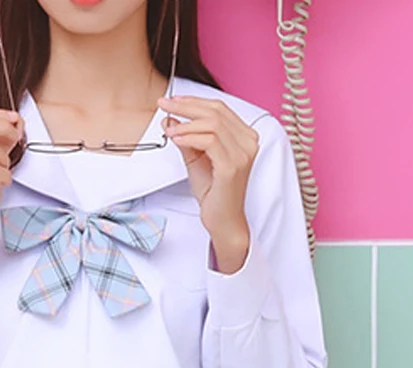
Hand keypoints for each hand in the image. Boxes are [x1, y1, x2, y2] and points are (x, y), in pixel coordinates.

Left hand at [159, 96, 258, 272]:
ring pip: (212, 123)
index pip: (219, 108)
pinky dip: (189, 137)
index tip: (171, 101)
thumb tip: (170, 118)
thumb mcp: (196, 159)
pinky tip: (176, 138)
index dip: (193, 101)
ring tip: (168, 129)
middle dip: (186, 105)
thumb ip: (186, 138)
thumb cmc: (214, 193)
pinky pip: (209, 141)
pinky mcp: (232, 166)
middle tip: (164, 104)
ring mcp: (242, 154)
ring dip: (186, 123)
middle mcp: (248, 142)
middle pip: (216, 111)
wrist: (222, 220)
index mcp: (244, 136)